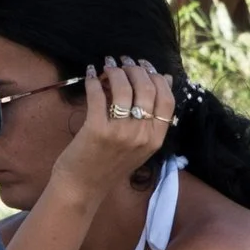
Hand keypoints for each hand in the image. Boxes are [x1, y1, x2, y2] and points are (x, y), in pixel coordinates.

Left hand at [50, 56, 174, 199]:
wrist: (82, 189)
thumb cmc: (108, 166)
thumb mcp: (139, 145)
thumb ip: (152, 118)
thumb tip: (164, 79)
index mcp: (155, 139)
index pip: (167, 99)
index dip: (157, 77)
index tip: (145, 66)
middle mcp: (141, 135)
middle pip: (147, 89)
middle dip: (135, 69)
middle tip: (124, 61)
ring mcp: (120, 133)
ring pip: (123, 88)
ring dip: (115, 71)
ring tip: (108, 65)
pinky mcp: (96, 130)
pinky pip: (98, 96)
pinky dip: (93, 80)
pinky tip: (90, 74)